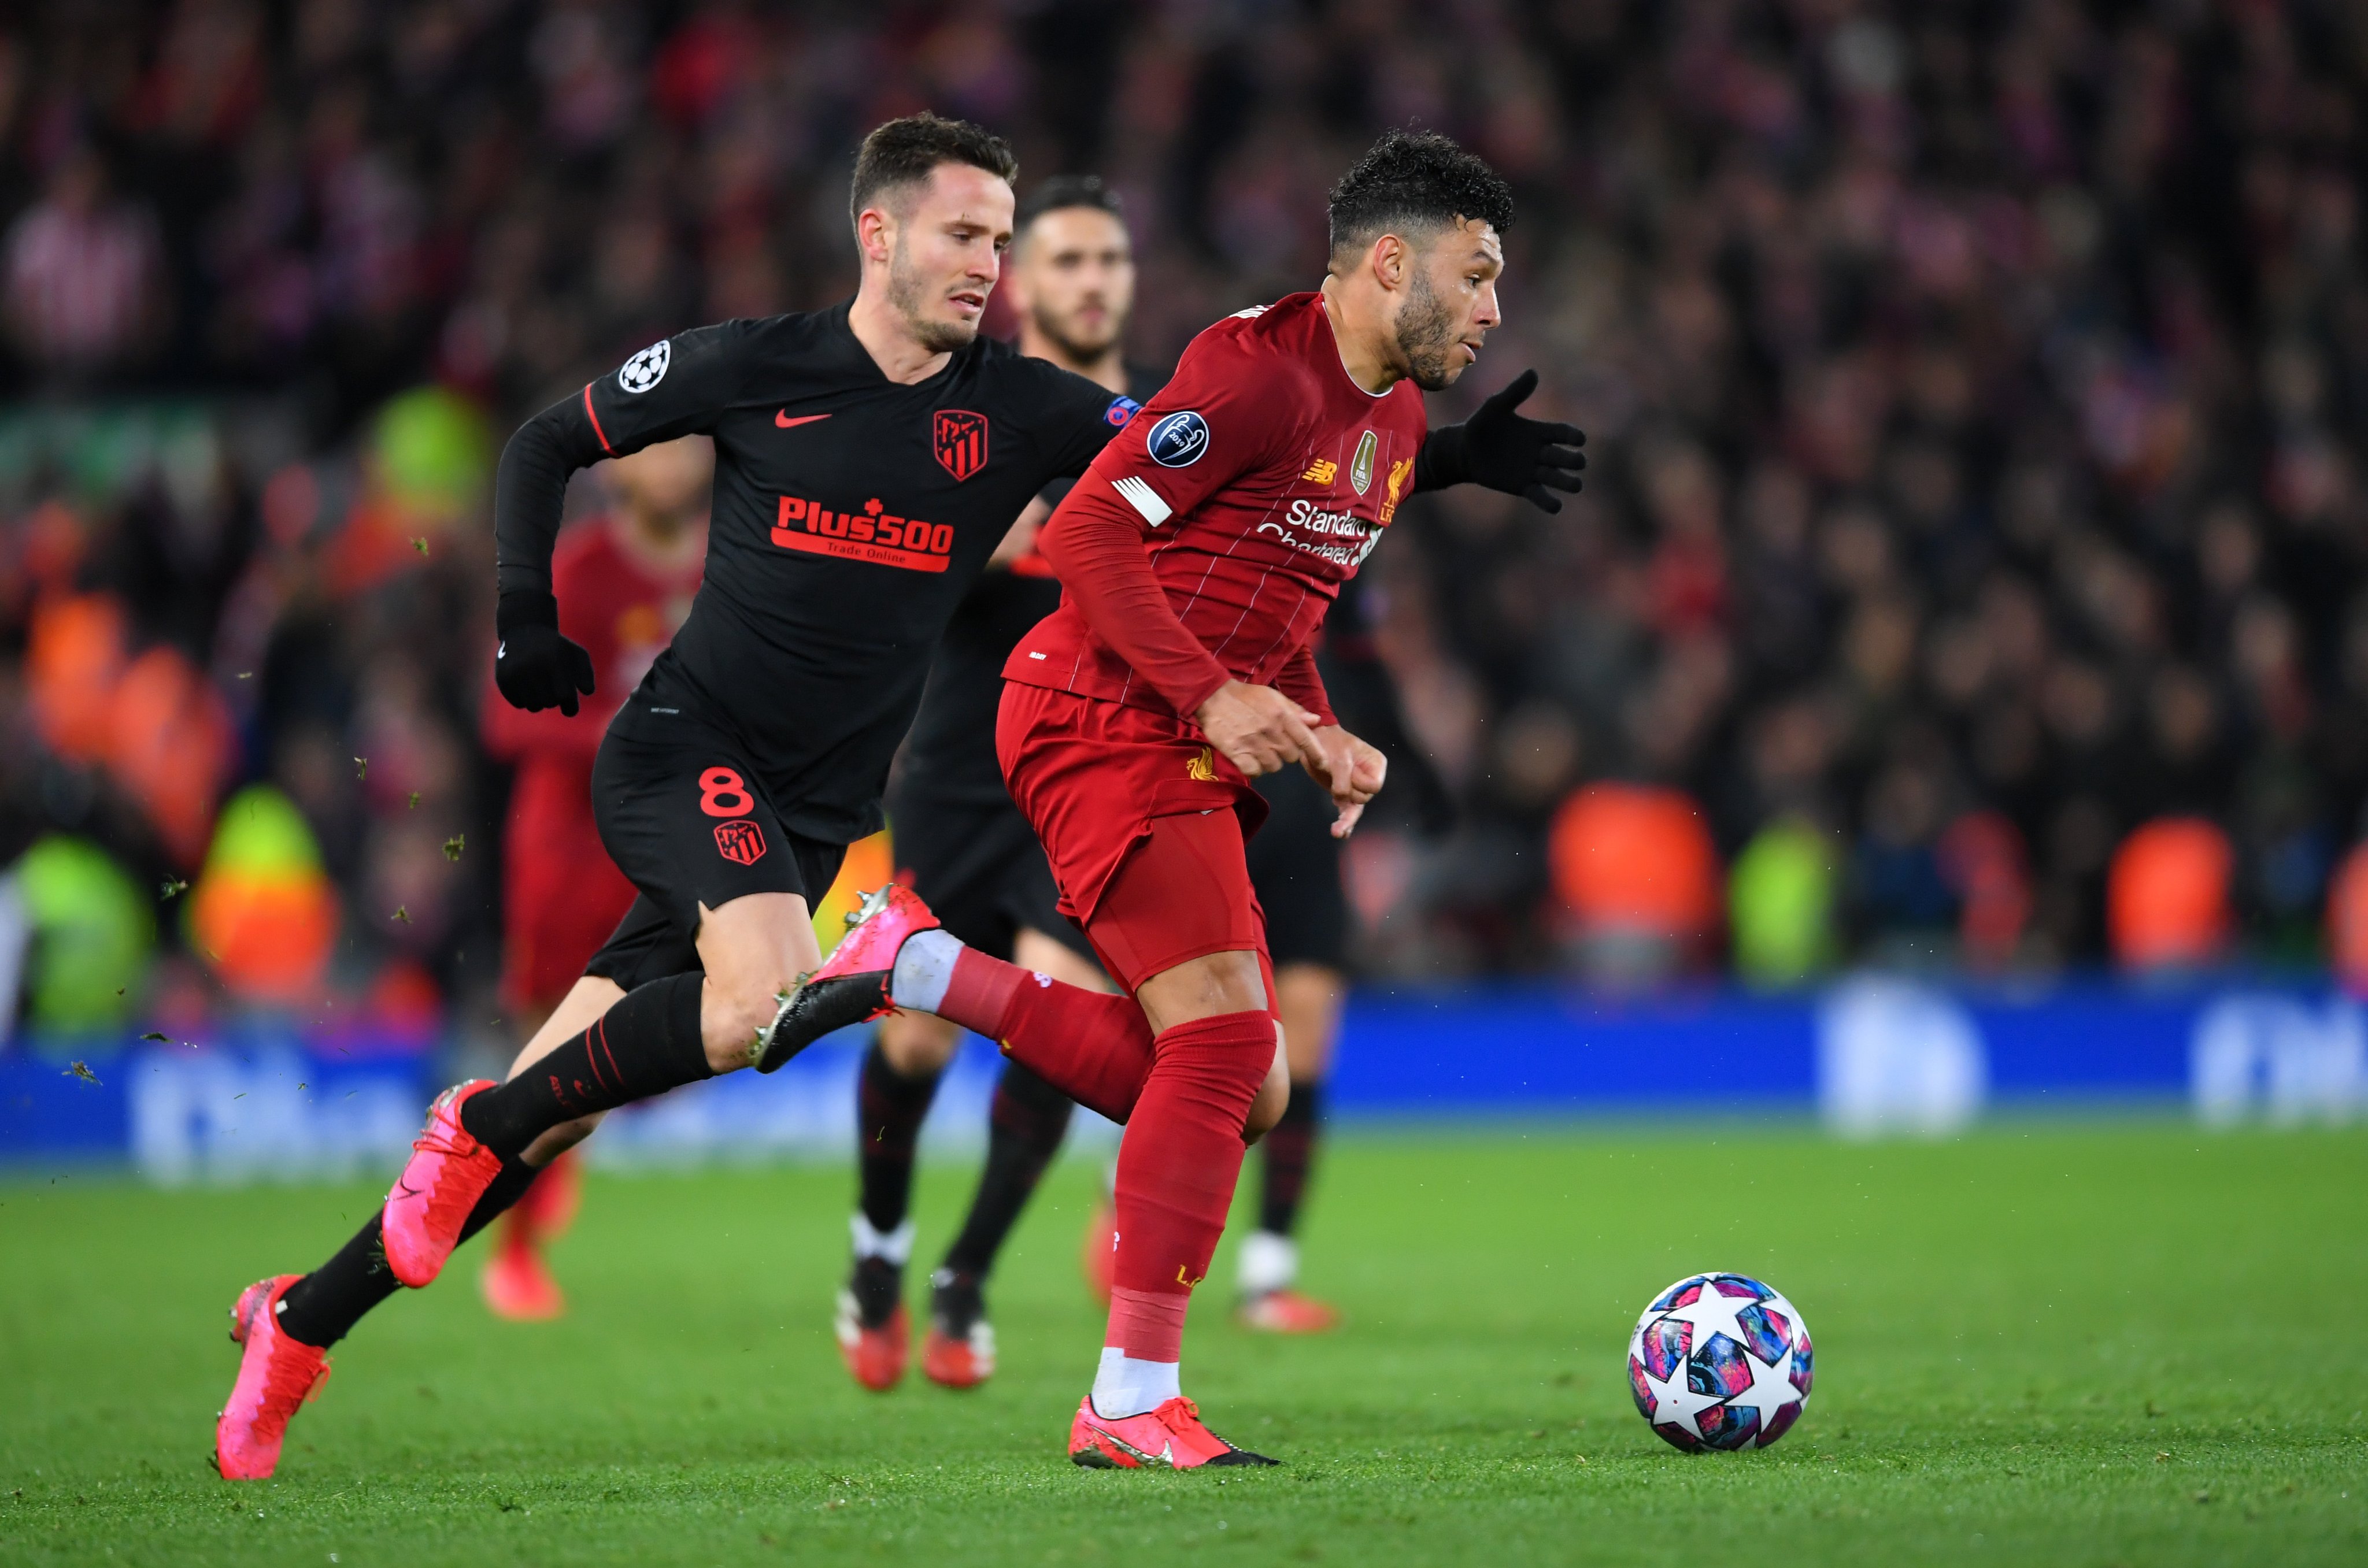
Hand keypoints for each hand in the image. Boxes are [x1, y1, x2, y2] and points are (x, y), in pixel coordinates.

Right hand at [494, 591, 596, 715]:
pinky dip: (525, 700)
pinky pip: (518, 703)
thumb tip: (587, 692)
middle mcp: (533, 668)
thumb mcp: (577, 654)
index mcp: (554, 661)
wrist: (524, 630)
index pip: (565, 696)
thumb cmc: (556, 647)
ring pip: (533, 706)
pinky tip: (528, 687)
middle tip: (553, 689)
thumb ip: (587, 674)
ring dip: (540, 702)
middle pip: (549, 703)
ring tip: (541, 688)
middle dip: (554, 699)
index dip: (570, 706)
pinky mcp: (503, 679)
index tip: (570, 708)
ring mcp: (516, 674)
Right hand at [1194, 680, 1323, 777]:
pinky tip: (1250, 757)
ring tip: (1260, 749)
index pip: (1306, 739)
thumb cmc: (1247, 697)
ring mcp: (1254, 744)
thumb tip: (1316, 721)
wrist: (1214, 697)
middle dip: (1286, 752)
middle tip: (1275, 743)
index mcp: (1282, 715)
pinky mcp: (1237, 754)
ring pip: (1274, 766)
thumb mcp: (1274, 697)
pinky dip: (1254, 767)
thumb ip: (1296, 711)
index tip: (1323, 764)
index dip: (1317, 754)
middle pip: (1291, 757)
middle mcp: (1271, 731)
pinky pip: (1256, 771)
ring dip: (1270, 761)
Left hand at [1303, 725, 1387, 836]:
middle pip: (1364, 797)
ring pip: (1355, 810)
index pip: (1374, 786)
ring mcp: (1356, 788)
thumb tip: (1341, 798)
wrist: (1315, 740)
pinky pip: (1346, 813)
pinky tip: (1339, 833)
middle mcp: (1370, 778)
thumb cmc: (1331, 743)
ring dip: (1345, 819)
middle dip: (1349, 792)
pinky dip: (1343, 823)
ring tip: (1336, 831)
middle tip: (1335, 775)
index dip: (1360, 783)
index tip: (1350, 772)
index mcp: (1376, 765)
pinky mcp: (1343, 796)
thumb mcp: (1339, 756)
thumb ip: (1343, 776)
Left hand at [1447, 369, 1586, 511]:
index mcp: (1539, 431)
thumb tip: (1533, 372)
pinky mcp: (1523, 487)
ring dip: (1569, 482)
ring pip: (1558, 478)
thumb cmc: (1481, 426)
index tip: (1579, 440)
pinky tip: (1555, 505)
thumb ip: (1514, 393)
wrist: (1463, 451)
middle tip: (1576, 462)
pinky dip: (1550, 503)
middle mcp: (1541, 452)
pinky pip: (1541, 496)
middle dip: (1574, 460)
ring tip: (1575, 485)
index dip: (1574, 436)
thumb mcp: (1495, 407)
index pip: (1564, 433)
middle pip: (1566, 457)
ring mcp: (1533, 471)